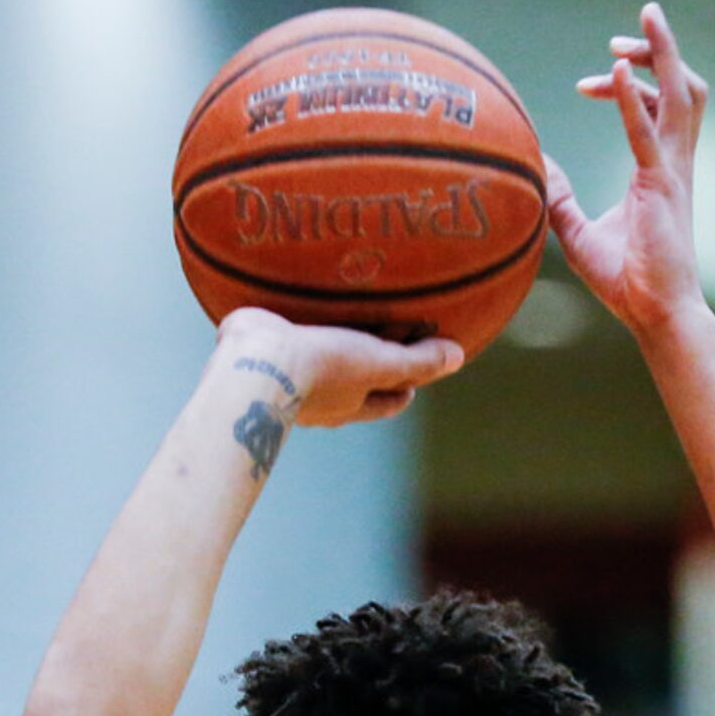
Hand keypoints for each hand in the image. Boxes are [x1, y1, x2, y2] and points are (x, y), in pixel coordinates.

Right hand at [215, 308, 463, 426]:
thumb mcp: (378, 362)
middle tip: (395, 332)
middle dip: (379, 363)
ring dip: (342, 346)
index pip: (389, 401)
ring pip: (327, 364)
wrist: (257, 360)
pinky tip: (306, 310)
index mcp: (352, 405)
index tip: (418, 370)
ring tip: (352, 317)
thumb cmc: (323, 366)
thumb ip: (416, 362)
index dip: (407, 386)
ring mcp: (293, 381)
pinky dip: (309, 329)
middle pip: (360, 383)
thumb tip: (457, 357)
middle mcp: (323, 400)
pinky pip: (296, 343)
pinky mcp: (268, 357)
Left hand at [546, 2, 709, 340]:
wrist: (655, 314)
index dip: (629, 84)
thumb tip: (537, 169)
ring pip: (683, 95)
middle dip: (660, 50)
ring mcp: (672, 172)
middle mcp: (674, 163)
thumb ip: (561, 198)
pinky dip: (629, 101)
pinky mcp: (660, 188)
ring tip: (644, 22)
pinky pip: (646, 134)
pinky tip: (613, 73)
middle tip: (626, 32)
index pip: (657, 108)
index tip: (592, 80)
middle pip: (682, 87)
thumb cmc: (627, 280)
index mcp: (661, 170)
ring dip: (663, 54)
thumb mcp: (578, 233)